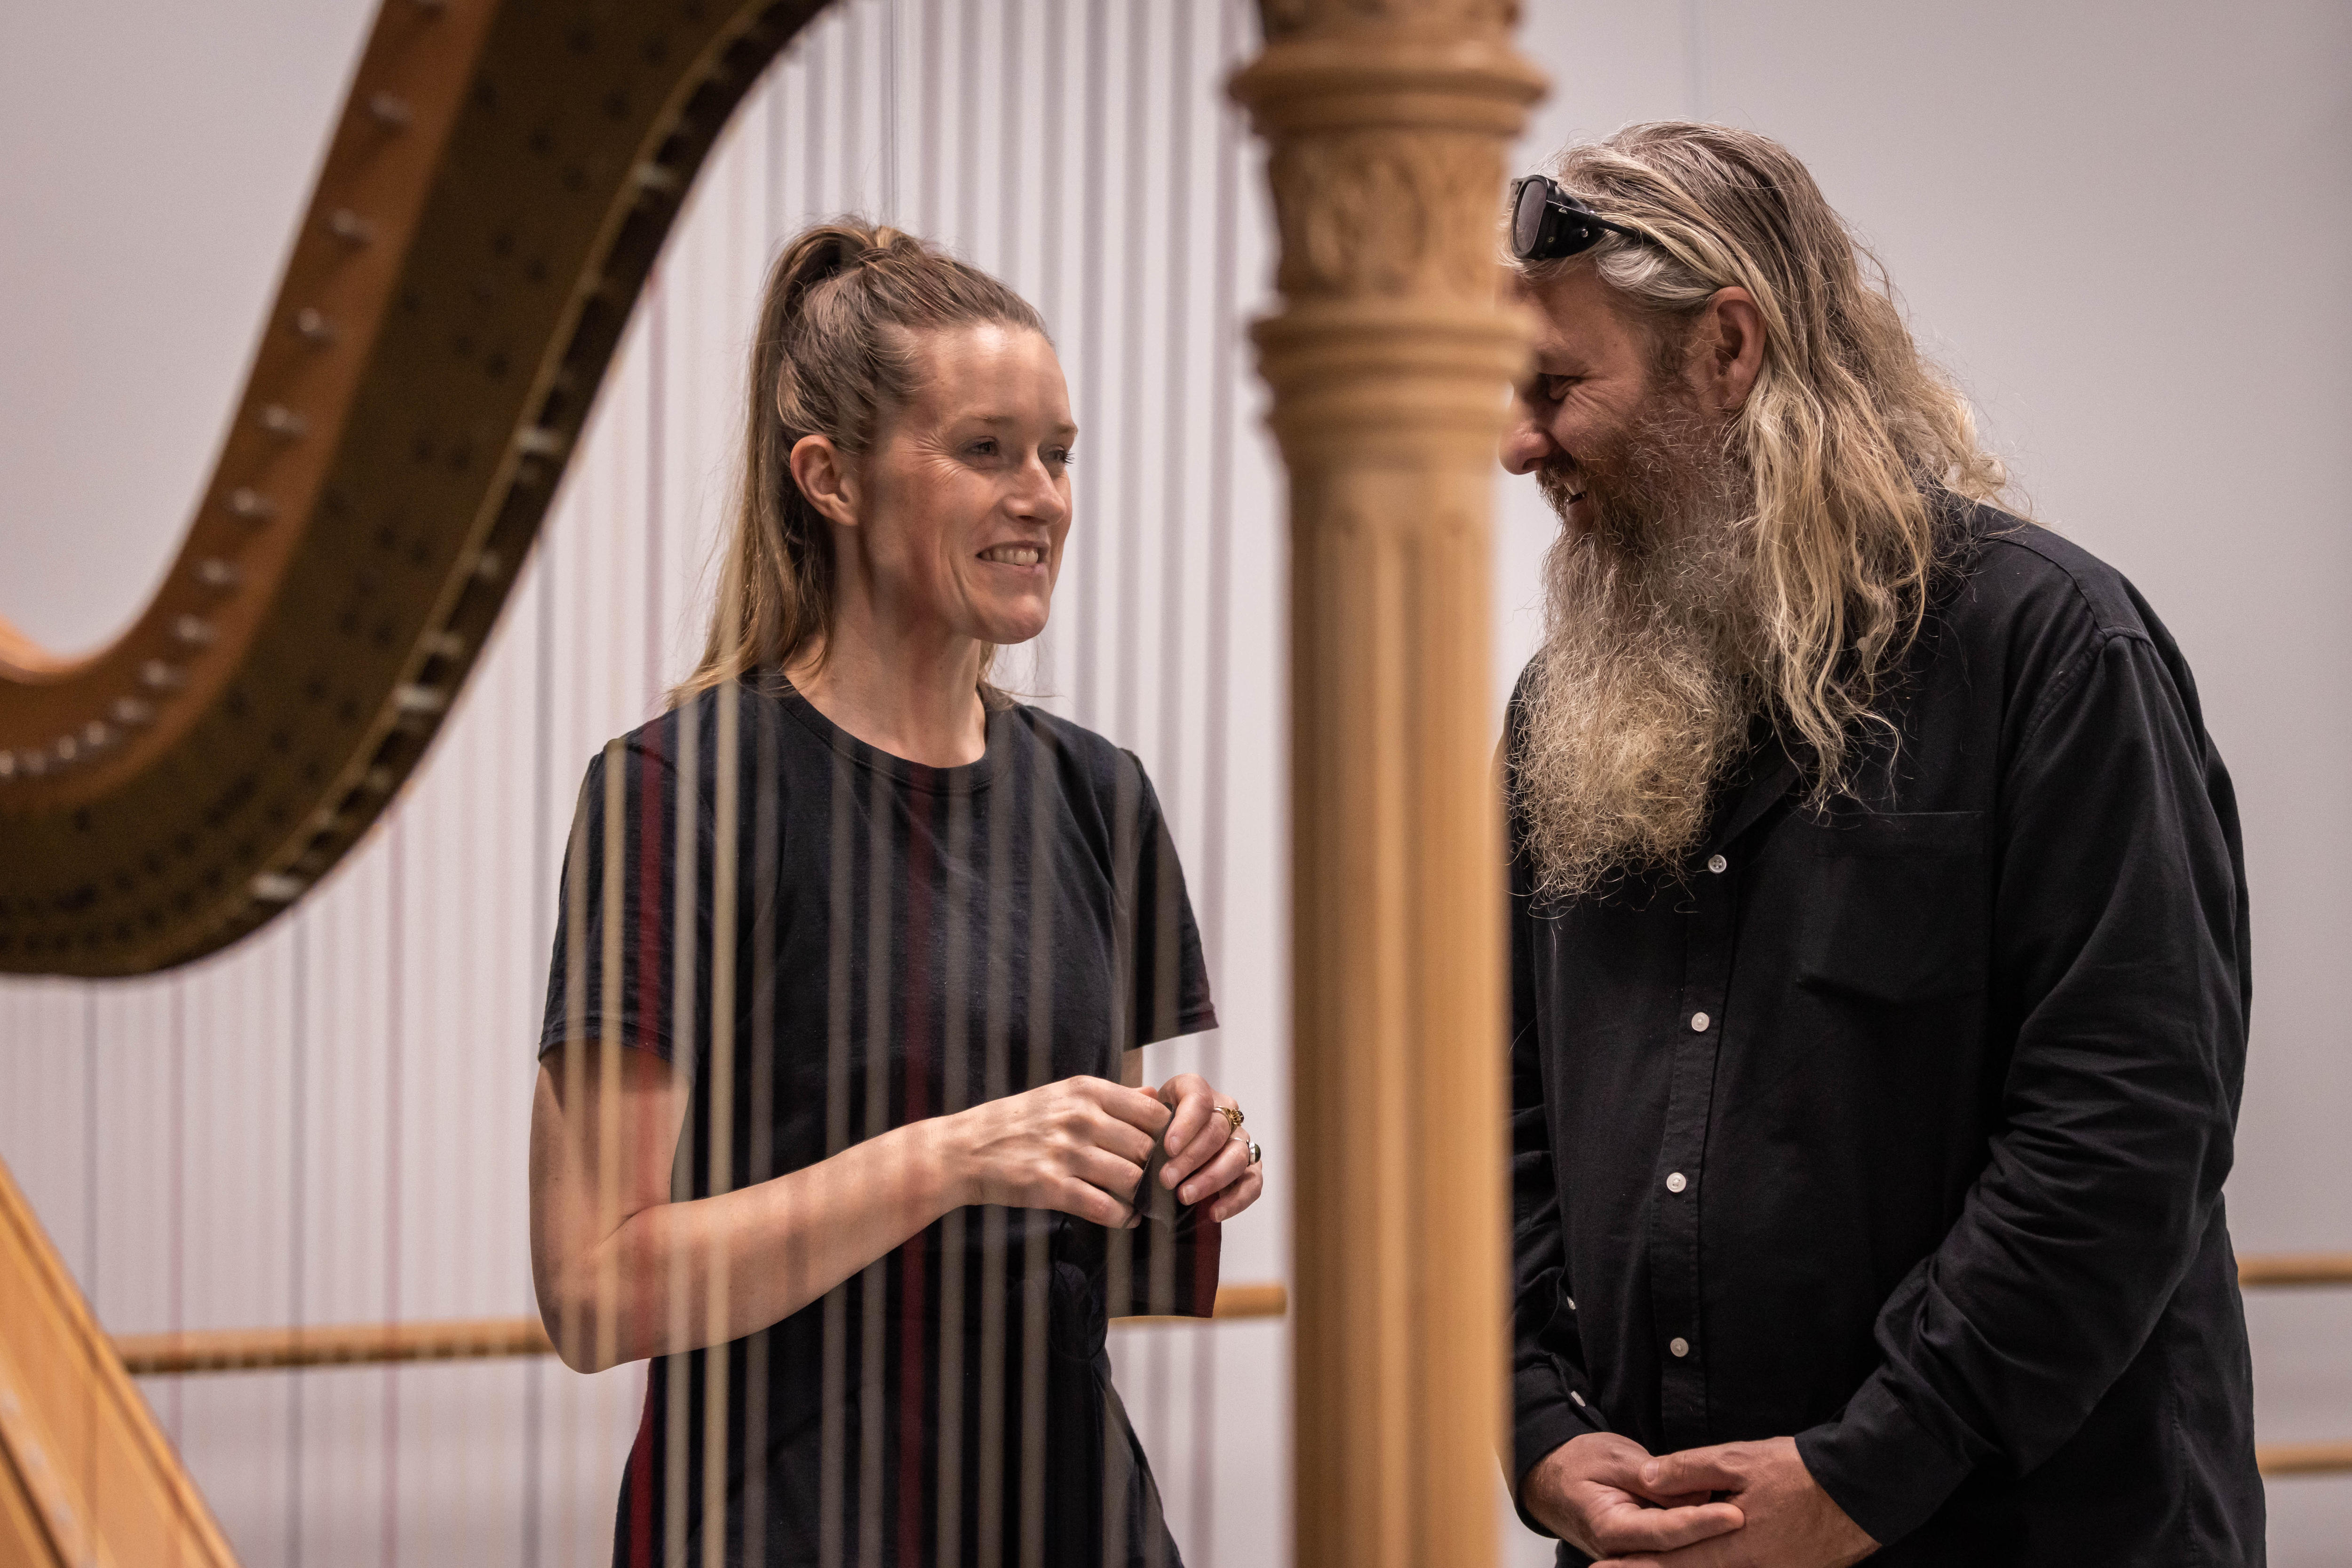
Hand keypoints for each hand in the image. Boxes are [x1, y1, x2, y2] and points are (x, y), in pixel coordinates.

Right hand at [947, 1077, 1169, 1226]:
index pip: (1152, 1111)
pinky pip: (1105, 1207)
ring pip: (1131, 1180)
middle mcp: (1080, 1118)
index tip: (1165, 1150)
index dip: (1167, 1135)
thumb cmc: (1018, 1121)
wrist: (965, 1149)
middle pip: (1147, 1148)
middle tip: (1156, 1183)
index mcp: (1086, 1091)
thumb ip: (1112, 1097)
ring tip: (1141, 1202)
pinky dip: (1122, 1218)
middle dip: (1156, 1170)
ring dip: (1141, 1197)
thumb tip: (1154, 1093)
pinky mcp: (1051, 1187)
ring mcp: (1065, 1153)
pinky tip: (1123, 1218)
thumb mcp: (1063, 1094)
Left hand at [1149, 1073, 1263, 1220]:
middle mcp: (1224, 1112)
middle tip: (1167, 1179)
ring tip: (1184, 1196)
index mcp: (1195, 1091)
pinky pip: (1252, 1183)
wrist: (1162, 1152)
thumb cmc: (1150, 1129)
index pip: (1199, 1100)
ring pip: (1237, 1156)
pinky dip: (1236, 1200)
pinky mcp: (1249, 1168)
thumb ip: (1140, 1106)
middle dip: (1191, 1158)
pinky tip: (1214, 1212)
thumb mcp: (1141, 1114)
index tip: (1167, 1147)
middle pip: (1217, 1131)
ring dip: (1211, 1178)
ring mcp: (1239, 1140)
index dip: (1186, 1123)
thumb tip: (1147, 1094)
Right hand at [1520, 1432, 1742, 1560]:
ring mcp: (1634, 1554)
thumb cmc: (1579, 1463)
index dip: (1701, 1523)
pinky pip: (1675, 1548)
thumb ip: (1651, 1478)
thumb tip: (1692, 1493)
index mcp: (1610, 1527)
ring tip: (1747, 1522)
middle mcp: (1623, 1551)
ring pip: (1680, 1554)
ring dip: (1711, 1542)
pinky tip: (1725, 1525)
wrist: (1552, 1480)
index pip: (1664, 1532)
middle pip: (1678, 1551)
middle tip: (1752, 1522)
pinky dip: (1699, 1539)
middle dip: (1715, 1538)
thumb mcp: (1613, 1458)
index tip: (1734, 1514)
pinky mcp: (1645, 1549)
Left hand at [1595, 1437, 1875, 1567]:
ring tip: (1648, 1564)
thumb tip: (1645, 1479)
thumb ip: (1687, 1470)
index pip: (1669, 1562)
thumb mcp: (1737, 1460)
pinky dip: (1712, 1565)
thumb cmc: (1798, 1473)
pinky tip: (1704, 1557)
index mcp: (1729, 1547)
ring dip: (1682, 1567)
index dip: (1634, 1567)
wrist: (1860, 1492)